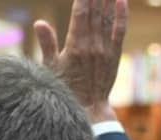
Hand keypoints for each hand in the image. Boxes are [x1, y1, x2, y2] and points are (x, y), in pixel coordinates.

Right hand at [35, 0, 127, 121]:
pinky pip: (119, 30)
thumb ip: (47, 44)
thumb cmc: (64, 89)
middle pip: (95, 11)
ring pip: (107, 17)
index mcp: (75, 46)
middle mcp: (92, 44)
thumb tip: (39, 23)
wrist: (87, 108)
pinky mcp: (114, 54)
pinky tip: (121, 1)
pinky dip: (121, 15)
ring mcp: (105, 49)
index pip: (80, 13)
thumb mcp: (50, 68)